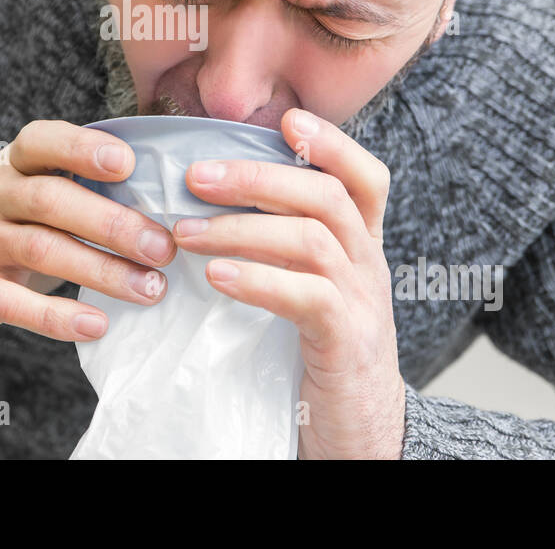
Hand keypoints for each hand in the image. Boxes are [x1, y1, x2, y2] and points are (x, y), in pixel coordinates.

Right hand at [0, 120, 175, 346]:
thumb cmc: (13, 227)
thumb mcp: (35, 193)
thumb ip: (84, 187)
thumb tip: (169, 201)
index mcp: (15, 162)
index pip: (43, 141)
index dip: (83, 148)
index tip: (127, 164)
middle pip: (51, 199)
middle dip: (113, 223)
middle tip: (163, 248)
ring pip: (42, 250)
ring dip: (102, 270)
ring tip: (150, 289)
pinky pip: (15, 304)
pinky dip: (58, 317)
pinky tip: (97, 324)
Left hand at [171, 107, 404, 458]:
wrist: (360, 436)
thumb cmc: (318, 355)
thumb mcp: (308, 290)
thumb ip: (279, 247)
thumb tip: (205, 205)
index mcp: (361, 246)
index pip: (366, 178)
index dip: (333, 142)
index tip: (288, 118)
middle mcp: (369, 265)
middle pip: (327, 195)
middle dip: (258, 176)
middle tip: (195, 176)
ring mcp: (364, 304)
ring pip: (313, 239)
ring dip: (242, 227)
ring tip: (185, 232)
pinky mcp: (348, 344)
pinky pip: (309, 297)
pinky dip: (260, 280)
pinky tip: (217, 278)